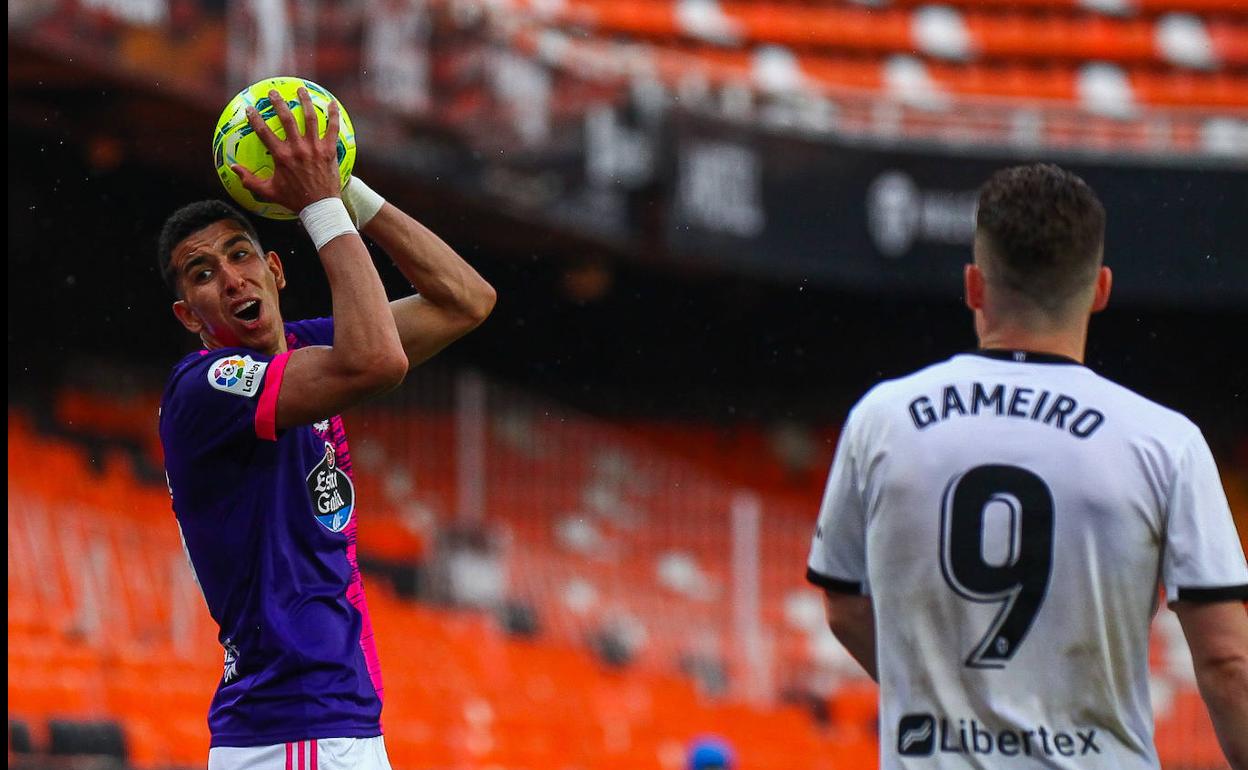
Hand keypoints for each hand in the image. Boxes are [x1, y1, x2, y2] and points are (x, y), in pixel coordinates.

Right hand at [232, 87, 340, 213]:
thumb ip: (249, 180)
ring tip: (300, 89)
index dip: (255, 118)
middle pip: (287, 119)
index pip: (264, 132)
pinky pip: (332, 128)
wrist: (320, 207)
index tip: (249, 108)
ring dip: (305, 101)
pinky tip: (332, 103)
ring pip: (310, 118)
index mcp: (281, 157)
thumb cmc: (294, 199)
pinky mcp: (329, 150)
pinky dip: (333, 114)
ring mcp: (315, 148)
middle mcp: (298, 149)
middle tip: (273, 92)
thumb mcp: (269, 191)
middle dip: (278, 103)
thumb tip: (232, 167)